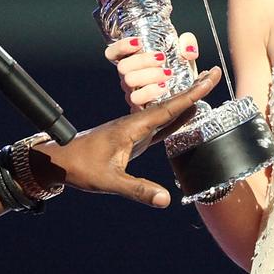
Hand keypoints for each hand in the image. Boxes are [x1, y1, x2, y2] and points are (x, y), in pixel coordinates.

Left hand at [33, 69, 220, 207]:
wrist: (58, 160)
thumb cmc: (80, 167)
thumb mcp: (109, 181)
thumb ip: (137, 189)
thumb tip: (165, 200)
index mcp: (132, 126)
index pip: (169, 108)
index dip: (192, 94)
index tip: (210, 77)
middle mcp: (134, 123)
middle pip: (170, 104)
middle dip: (193, 89)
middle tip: (214, 73)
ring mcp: (133, 130)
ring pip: (165, 112)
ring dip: (185, 102)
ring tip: (205, 89)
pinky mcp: (131, 138)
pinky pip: (158, 126)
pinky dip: (174, 119)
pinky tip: (185, 117)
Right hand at [104, 32, 199, 109]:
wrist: (186, 96)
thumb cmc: (180, 73)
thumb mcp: (184, 55)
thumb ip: (187, 44)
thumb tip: (188, 49)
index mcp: (134, 61)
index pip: (113, 53)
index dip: (121, 46)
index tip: (139, 42)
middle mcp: (129, 76)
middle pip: (123, 66)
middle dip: (142, 60)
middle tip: (162, 58)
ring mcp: (133, 92)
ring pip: (129, 81)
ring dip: (148, 75)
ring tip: (168, 73)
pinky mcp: (140, 106)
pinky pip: (137, 99)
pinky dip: (150, 91)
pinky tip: (164, 87)